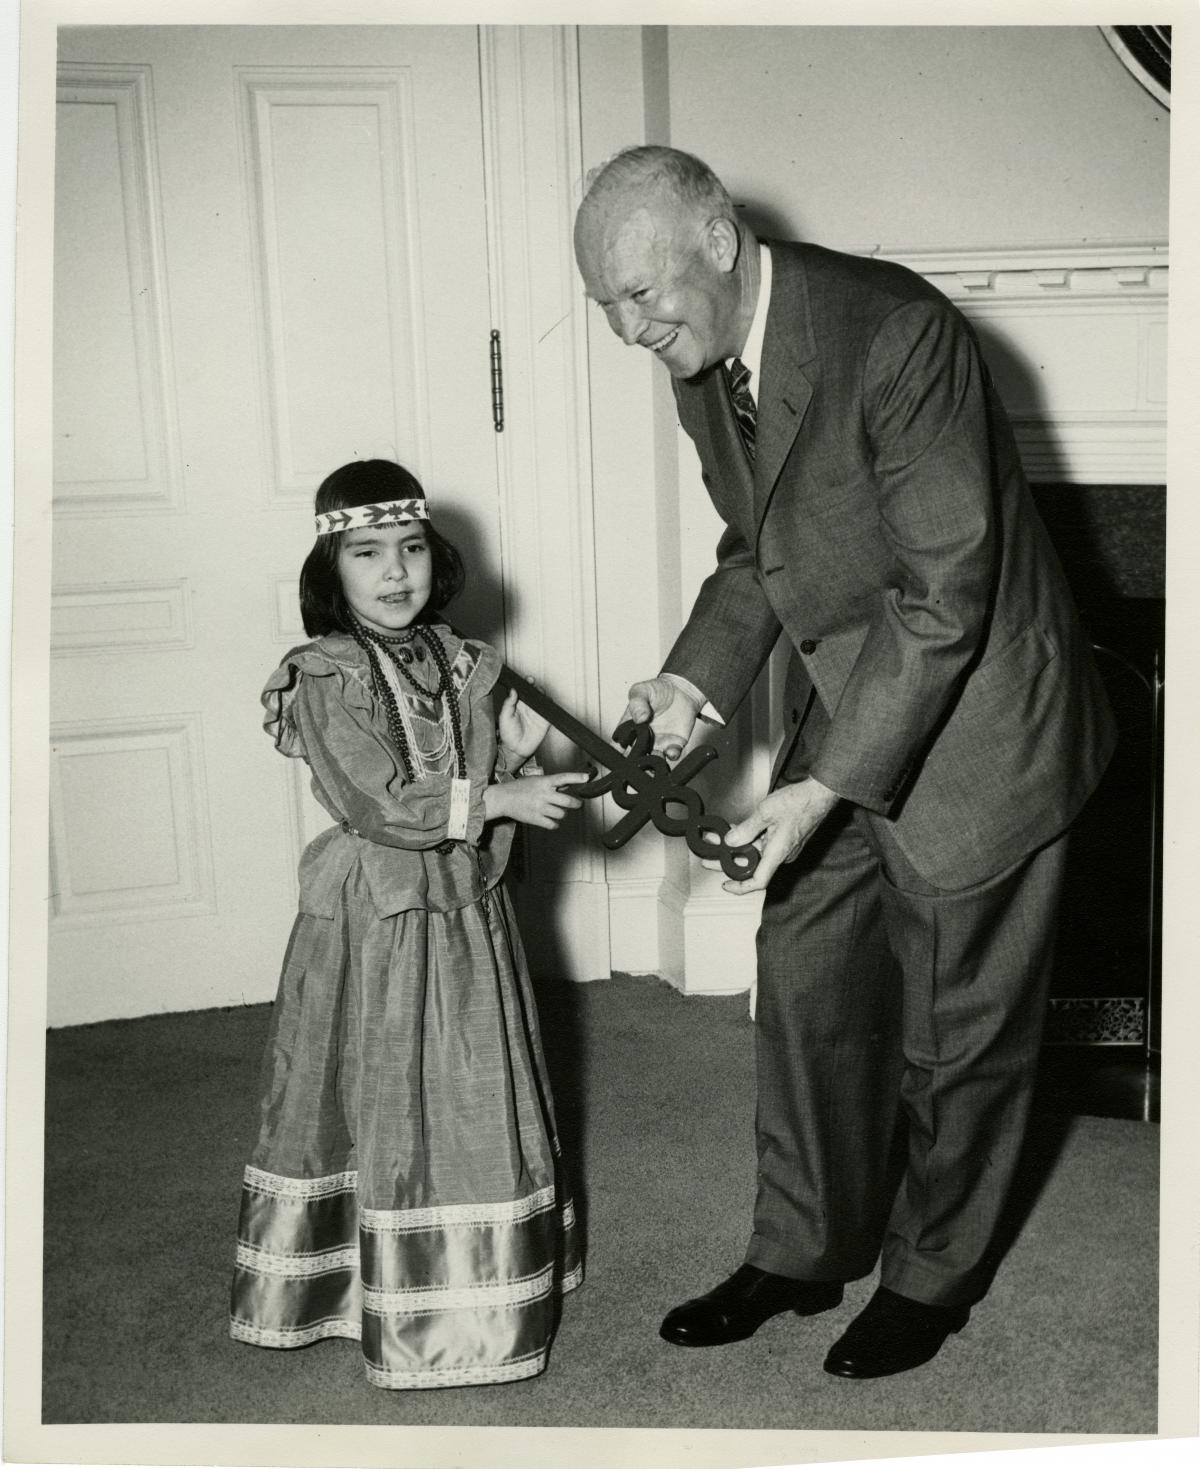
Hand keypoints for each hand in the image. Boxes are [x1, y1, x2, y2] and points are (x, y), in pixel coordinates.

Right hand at [484, 772, 589, 829]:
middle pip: (567, 801)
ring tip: (557, 811)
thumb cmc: (519, 788)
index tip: (586, 778)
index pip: (563, 778)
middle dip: (576, 804)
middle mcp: (543, 794)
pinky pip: (553, 824)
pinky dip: (554, 823)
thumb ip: (551, 784)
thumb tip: (566, 786)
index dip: (576, 777)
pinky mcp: (536, 819)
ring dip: (562, 813)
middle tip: (577, 804)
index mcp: (543, 782)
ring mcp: (540, 807)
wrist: (503, 799)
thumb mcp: (535, 780)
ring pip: (561, 814)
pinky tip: (551, 820)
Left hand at [497, 685, 549, 758]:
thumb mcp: (504, 718)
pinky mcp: (545, 721)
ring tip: (540, 691)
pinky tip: (548, 701)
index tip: (527, 679)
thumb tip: (513, 690)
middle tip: (534, 683)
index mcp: (518, 704)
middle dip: (535, 686)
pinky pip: (550, 711)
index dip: (526, 683)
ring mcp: (537, 713)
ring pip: (543, 699)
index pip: (523, 690)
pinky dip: (551, 705)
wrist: (516, 750)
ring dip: (543, 693)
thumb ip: (508, 704)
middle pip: (535, 692)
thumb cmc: (508, 734)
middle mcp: (528, 707)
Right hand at [619, 677, 701, 761]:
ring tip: (655, 755)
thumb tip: (639, 718)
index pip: (617, 746)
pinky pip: (672, 754)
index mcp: (628, 729)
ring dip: (653, 762)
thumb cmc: (657, 690)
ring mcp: (658, 743)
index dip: (616, 753)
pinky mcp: (674, 744)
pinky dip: (671, 755)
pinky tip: (671, 751)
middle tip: (638, 755)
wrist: (681, 690)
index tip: (620, 751)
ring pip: (652, 760)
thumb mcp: (641, 691)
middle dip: (634, 762)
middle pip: (634, 757)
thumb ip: (637, 703)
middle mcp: (642, 739)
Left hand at [704, 778, 839, 893]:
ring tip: (719, 838)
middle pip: (752, 865)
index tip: (726, 885)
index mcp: (777, 853)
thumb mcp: (765, 813)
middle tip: (711, 855)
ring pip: (756, 852)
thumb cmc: (799, 802)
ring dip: (738, 846)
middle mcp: (782, 854)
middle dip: (729, 860)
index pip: (758, 881)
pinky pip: (764, 845)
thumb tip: (731, 841)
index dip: (740, 887)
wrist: (819, 794)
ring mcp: (784, 848)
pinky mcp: (785, 840)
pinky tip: (737, 830)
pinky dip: (749, 840)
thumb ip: (746, 829)